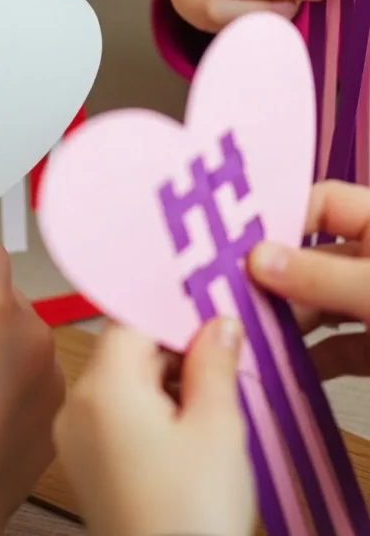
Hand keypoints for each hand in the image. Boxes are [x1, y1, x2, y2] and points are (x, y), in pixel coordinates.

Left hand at [55, 320, 254, 535]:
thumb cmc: (187, 522)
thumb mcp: (218, 427)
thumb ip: (215, 361)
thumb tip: (216, 324)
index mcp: (103, 387)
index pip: (133, 316)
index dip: (175, 310)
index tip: (208, 312)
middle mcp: (77, 406)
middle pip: (124, 345)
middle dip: (172, 348)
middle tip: (218, 359)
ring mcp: (75, 437)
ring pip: (122, 379)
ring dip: (162, 379)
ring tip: (204, 407)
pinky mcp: (86, 463)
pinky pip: (115, 412)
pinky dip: (148, 409)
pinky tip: (183, 434)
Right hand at [250, 181, 369, 381]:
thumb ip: (321, 276)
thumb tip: (258, 259)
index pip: (324, 203)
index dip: (284, 219)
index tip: (240, 245)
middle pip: (315, 259)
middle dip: (276, 279)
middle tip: (232, 295)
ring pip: (322, 305)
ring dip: (288, 321)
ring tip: (248, 333)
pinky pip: (340, 346)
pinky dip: (313, 357)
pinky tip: (285, 368)